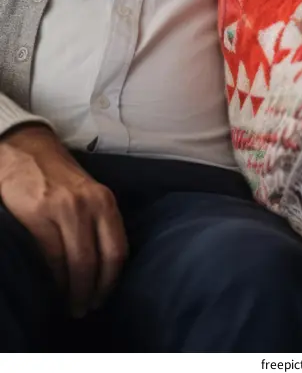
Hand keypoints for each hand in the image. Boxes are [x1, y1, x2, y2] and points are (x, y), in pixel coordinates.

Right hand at [0, 125, 127, 316]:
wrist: (26, 150)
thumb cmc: (59, 175)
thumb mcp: (89, 192)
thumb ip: (100, 220)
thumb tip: (105, 264)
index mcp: (105, 201)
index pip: (118, 250)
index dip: (111, 281)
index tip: (104, 296)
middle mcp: (89, 205)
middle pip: (99, 262)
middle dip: (93, 292)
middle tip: (86, 308)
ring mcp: (64, 210)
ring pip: (76, 264)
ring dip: (74, 291)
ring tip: (71, 304)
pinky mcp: (38, 215)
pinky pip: (51, 258)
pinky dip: (55, 279)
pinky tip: (55, 288)